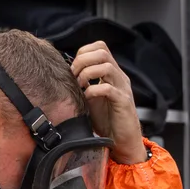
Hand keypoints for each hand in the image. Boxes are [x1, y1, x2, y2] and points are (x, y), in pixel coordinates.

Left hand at [71, 41, 146, 164]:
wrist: (122, 141)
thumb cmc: (106, 120)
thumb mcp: (91, 97)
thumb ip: (83, 84)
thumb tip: (65, 74)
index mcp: (112, 73)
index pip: (99, 47)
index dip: (83, 53)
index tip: (73, 69)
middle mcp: (119, 77)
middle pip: (102, 51)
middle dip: (82, 60)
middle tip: (74, 76)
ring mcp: (122, 88)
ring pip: (106, 66)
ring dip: (87, 73)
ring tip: (80, 86)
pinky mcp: (123, 102)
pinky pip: (107, 88)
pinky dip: (93, 90)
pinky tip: (87, 98)